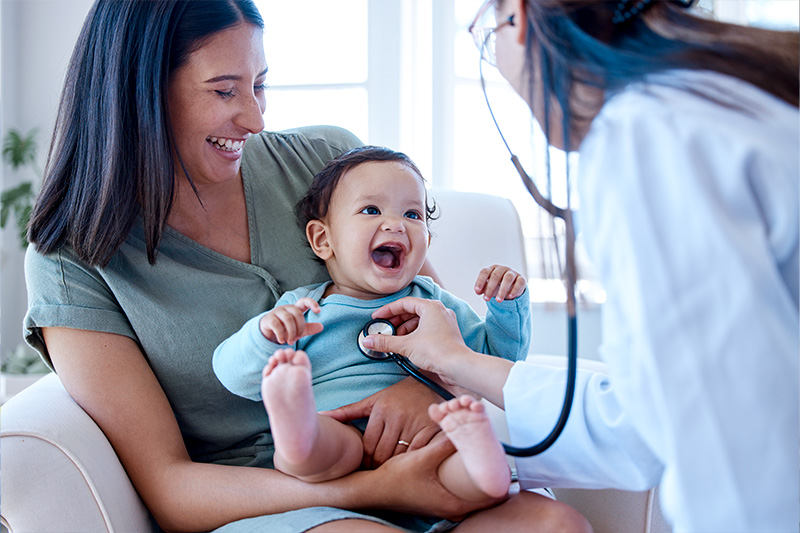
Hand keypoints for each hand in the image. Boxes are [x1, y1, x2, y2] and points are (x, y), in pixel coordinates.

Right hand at [259, 297, 322, 343]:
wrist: (268, 334)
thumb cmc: (285, 330)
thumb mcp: (299, 330)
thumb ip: (309, 328)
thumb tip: (321, 327)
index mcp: (295, 309)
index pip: (304, 301)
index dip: (312, 303)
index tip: (318, 311)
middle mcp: (286, 308)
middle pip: (297, 313)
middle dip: (299, 327)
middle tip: (297, 338)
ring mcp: (276, 312)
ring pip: (287, 318)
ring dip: (291, 332)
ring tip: (291, 342)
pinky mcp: (268, 319)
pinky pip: (276, 324)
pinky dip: (281, 334)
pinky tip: (282, 341)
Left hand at [321, 377, 442, 467]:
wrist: (430, 383)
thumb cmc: (398, 395)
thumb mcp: (373, 401)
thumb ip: (348, 411)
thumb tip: (322, 416)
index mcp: (381, 409)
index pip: (368, 446)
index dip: (365, 461)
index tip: (366, 467)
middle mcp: (397, 415)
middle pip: (383, 454)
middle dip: (378, 467)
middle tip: (377, 473)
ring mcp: (415, 422)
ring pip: (399, 457)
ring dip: (394, 467)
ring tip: (392, 471)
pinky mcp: (431, 428)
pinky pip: (417, 454)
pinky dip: (412, 462)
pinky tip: (410, 465)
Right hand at [364, 434, 503, 518]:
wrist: (374, 490)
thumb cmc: (395, 480)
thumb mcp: (421, 458)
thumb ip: (443, 444)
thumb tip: (461, 427)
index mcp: (453, 502)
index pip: (491, 497)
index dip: (500, 481)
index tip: (504, 465)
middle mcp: (452, 508)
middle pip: (484, 496)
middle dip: (490, 476)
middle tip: (496, 457)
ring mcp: (446, 506)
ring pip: (472, 494)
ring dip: (478, 478)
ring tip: (484, 458)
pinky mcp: (439, 500)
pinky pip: (461, 492)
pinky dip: (466, 481)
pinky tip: (464, 465)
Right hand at [365, 298, 471, 376]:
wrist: (459, 366)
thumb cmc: (438, 351)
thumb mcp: (406, 345)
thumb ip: (386, 341)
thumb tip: (368, 340)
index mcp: (431, 307)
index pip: (404, 303)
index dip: (388, 310)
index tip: (377, 317)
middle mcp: (439, 311)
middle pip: (412, 311)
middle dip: (396, 321)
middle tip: (384, 330)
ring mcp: (445, 322)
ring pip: (420, 321)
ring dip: (405, 329)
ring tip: (394, 340)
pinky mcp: (446, 334)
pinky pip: (427, 329)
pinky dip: (415, 334)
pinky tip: (407, 345)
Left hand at [474, 264, 526, 301]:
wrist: (512, 287)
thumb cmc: (498, 285)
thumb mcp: (489, 287)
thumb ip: (483, 289)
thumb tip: (478, 291)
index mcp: (492, 269)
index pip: (485, 272)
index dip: (480, 281)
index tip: (477, 291)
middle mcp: (502, 269)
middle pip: (495, 275)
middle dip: (490, 288)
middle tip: (486, 299)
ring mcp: (512, 273)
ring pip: (508, 278)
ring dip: (502, 290)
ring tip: (498, 300)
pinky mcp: (521, 279)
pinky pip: (519, 282)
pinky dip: (514, 290)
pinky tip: (510, 297)